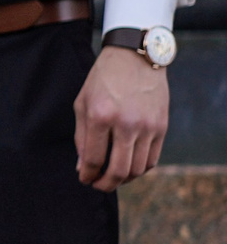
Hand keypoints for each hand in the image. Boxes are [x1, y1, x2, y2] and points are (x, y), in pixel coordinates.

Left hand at [75, 44, 167, 188]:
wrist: (135, 58)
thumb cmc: (103, 80)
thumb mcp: (82, 103)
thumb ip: (81, 137)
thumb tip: (82, 167)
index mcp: (100, 117)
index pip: (94, 159)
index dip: (88, 175)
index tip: (84, 179)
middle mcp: (126, 124)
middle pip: (118, 170)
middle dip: (105, 184)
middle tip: (98, 185)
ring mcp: (147, 127)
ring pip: (138, 169)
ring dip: (124, 179)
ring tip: (113, 177)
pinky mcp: (162, 127)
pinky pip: (152, 159)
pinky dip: (140, 169)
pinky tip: (129, 167)